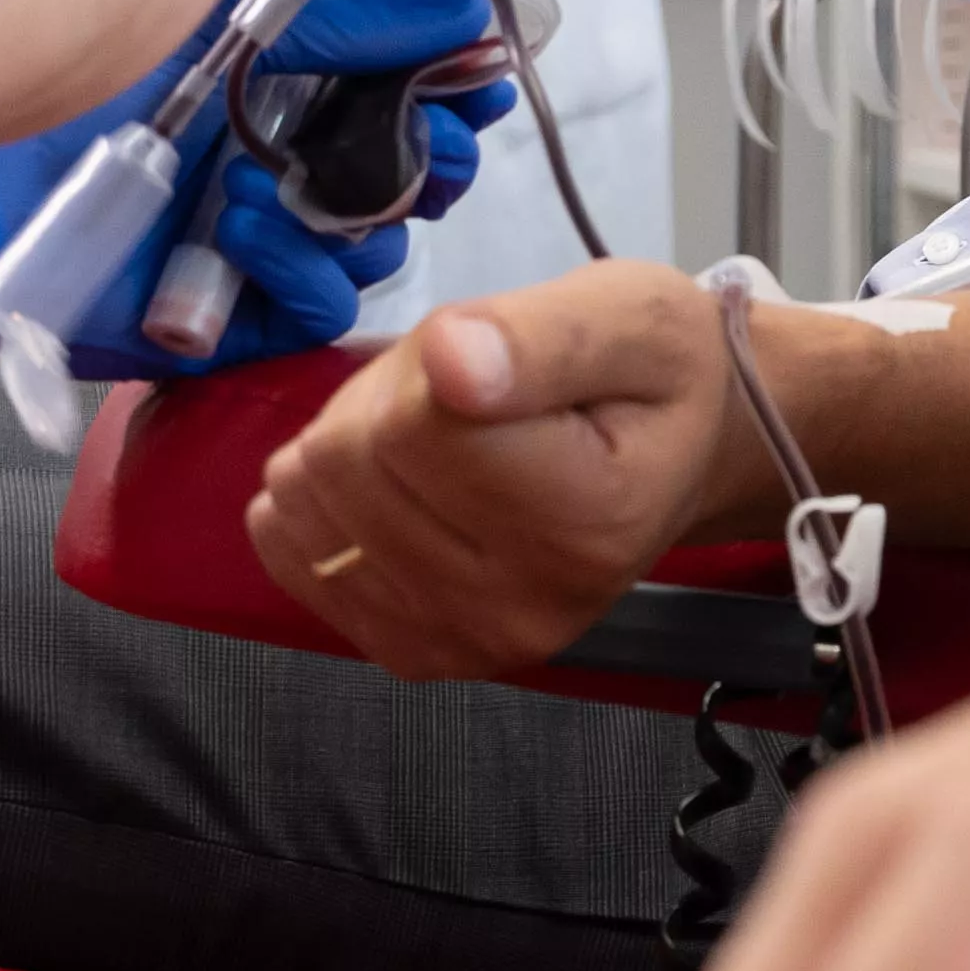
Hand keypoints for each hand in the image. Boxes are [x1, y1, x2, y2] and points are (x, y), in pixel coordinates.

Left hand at [248, 261, 756, 678]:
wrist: (678, 460)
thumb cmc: (656, 379)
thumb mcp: (632, 318)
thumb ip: (542, 336)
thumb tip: (451, 363)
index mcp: (589, 519)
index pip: (414, 422)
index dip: (435, 360)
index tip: (507, 360)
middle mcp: (525, 606)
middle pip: (350, 460)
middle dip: (389, 398)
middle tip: (474, 394)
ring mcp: (464, 643)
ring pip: (308, 499)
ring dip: (354, 443)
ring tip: (444, 438)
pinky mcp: (414, 653)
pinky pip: (292, 554)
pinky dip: (325, 500)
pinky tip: (400, 487)